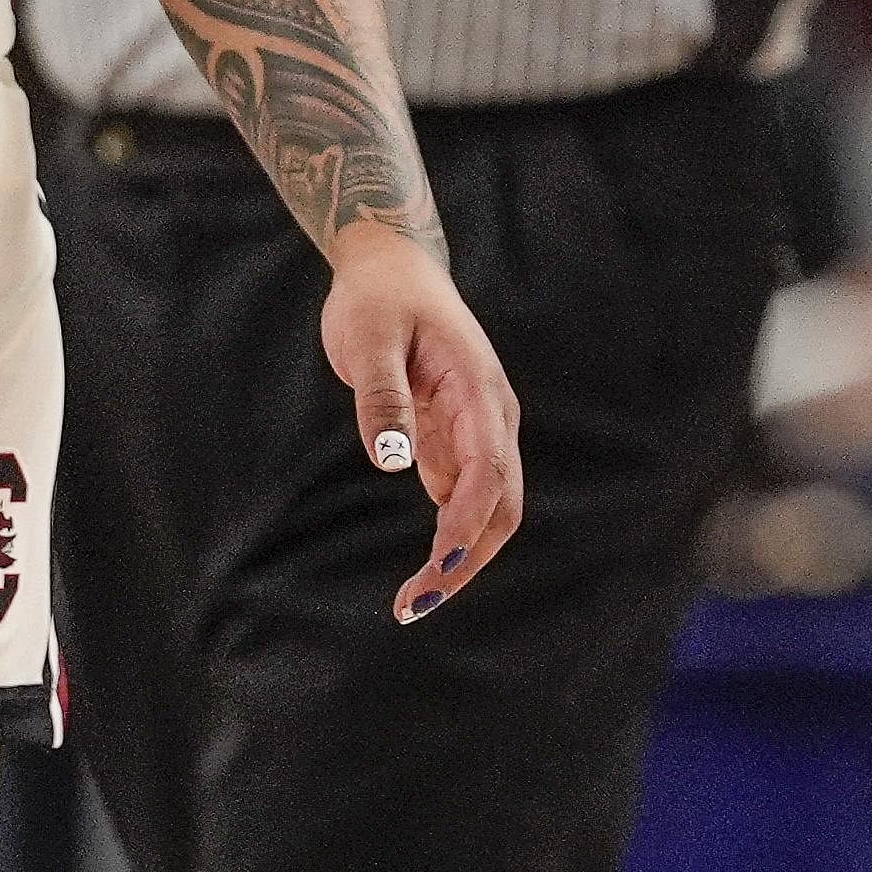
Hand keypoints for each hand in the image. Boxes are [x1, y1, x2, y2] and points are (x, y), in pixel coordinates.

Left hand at [319, 222, 524, 624]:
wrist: (391, 267)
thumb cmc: (378, 298)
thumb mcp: (369, 338)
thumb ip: (382, 397)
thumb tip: (393, 462)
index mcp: (478, 389)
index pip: (488, 468)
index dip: (468, 520)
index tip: (439, 563)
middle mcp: (489, 416)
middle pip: (501, 504)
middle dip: (468, 558)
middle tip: (416, 604)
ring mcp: (476, 431)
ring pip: (487, 510)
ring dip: (460, 557)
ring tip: (413, 601)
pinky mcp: (454, 439)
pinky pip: (464, 500)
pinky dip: (449, 539)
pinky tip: (422, 572)